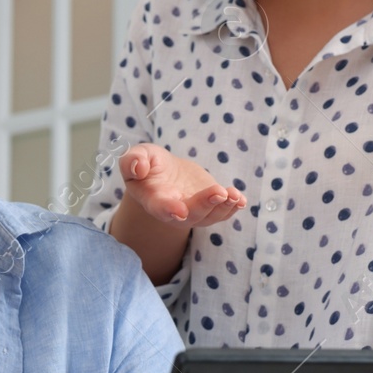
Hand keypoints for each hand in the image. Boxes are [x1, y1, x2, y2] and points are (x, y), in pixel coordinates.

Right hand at [118, 143, 247, 224]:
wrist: (164, 174)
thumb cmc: (147, 165)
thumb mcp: (136, 156)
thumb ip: (132, 160)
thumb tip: (139, 167)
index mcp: (153, 199)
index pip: (160, 208)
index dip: (169, 210)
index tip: (180, 211)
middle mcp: (175, 211)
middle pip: (192, 214)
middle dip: (205, 205)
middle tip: (219, 193)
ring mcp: (195, 211)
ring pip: (211, 216)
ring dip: (224, 207)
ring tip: (233, 195)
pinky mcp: (210, 205)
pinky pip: (223, 212)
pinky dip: (233, 207)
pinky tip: (240, 199)